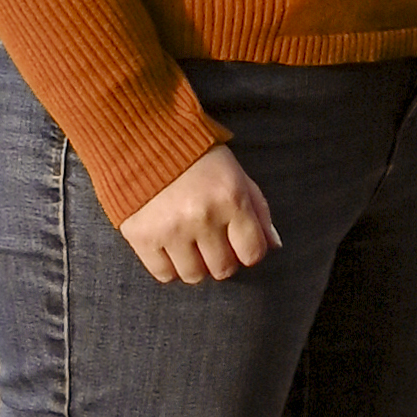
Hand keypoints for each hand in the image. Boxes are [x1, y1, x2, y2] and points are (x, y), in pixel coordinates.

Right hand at [120, 144, 279, 284]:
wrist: (142, 140)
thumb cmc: (196, 158)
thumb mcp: (235, 174)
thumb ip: (258, 210)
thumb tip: (273, 245)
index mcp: (231, 199)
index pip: (252, 253)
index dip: (248, 251)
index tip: (237, 242)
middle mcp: (203, 217)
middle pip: (223, 269)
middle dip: (222, 258)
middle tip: (212, 241)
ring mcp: (171, 230)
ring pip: (194, 276)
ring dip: (195, 264)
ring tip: (189, 243)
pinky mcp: (142, 237)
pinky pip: (164, 274)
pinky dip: (169, 266)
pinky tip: (169, 247)